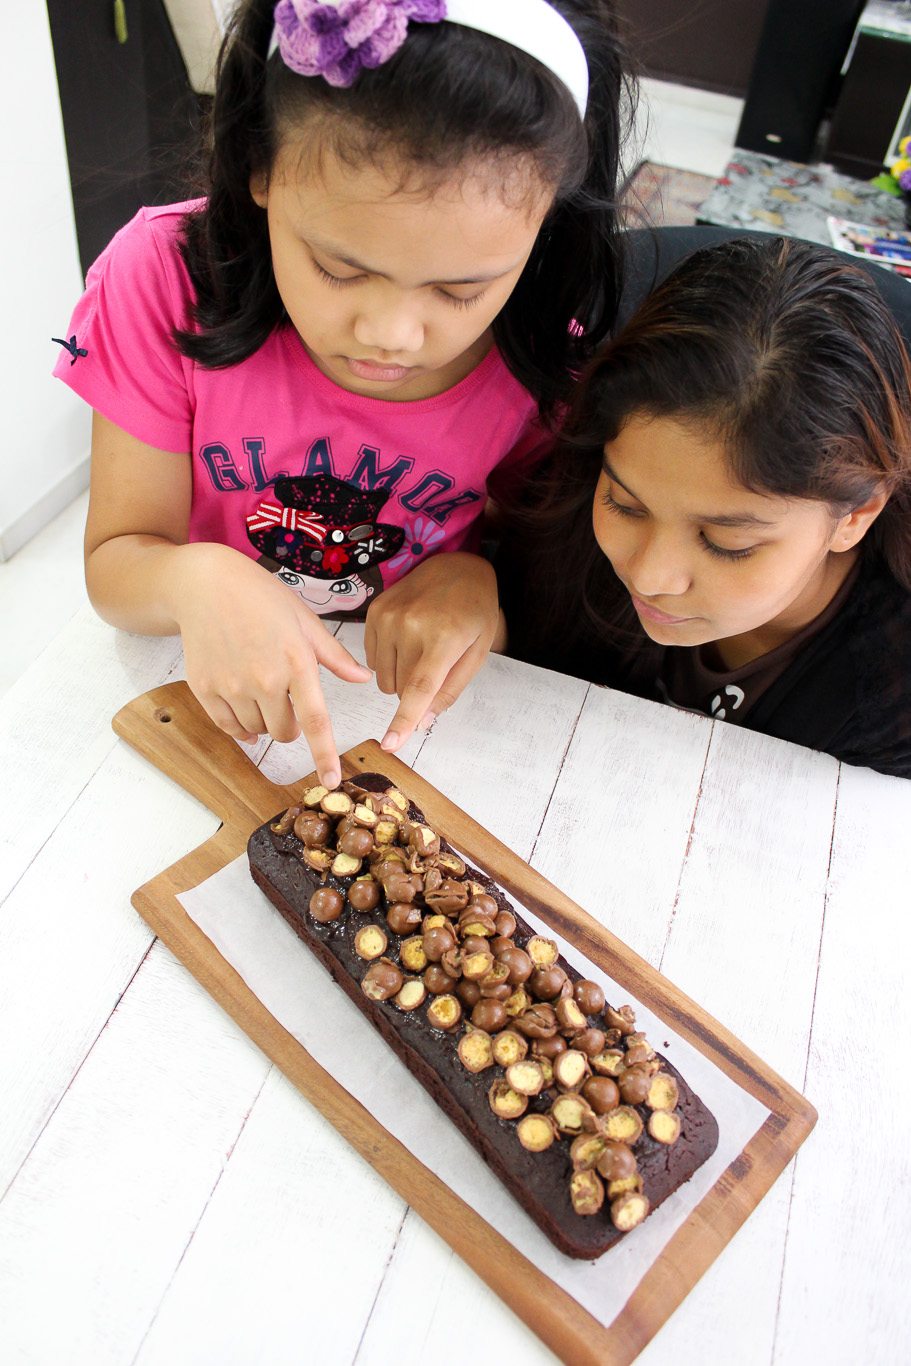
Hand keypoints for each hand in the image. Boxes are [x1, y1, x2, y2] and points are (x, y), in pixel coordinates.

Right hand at [171, 543, 370, 785]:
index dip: (324, 755)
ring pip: (257, 731)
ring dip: (264, 722)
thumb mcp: (305, 621)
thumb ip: (334, 656)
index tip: (331, 781)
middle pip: (285, 732)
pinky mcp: (205, 688)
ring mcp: (232, 686)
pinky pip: (228, 726)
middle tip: (287, 702)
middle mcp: (264, 679)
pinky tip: (243, 707)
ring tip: (260, 688)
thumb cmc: (261, 599)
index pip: (316, 721)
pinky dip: (239, 726)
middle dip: (291, 727)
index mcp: (297, 662)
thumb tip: (362, 678)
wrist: (206, 586)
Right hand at [364, 552, 499, 750]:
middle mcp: (411, 626)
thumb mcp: (477, 652)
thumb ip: (450, 690)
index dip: (404, 720)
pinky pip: (371, 659)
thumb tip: (423, 722)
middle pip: (400, 689)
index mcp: (444, 638)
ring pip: (383, 679)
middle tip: (435, 664)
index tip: (390, 744)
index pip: (419, 688)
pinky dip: (388, 660)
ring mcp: (388, 617)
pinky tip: (406, 639)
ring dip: (400, 676)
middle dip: (416, 691)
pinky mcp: (374, 612)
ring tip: (421, 649)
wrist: (457, 566)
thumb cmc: (474, 612)